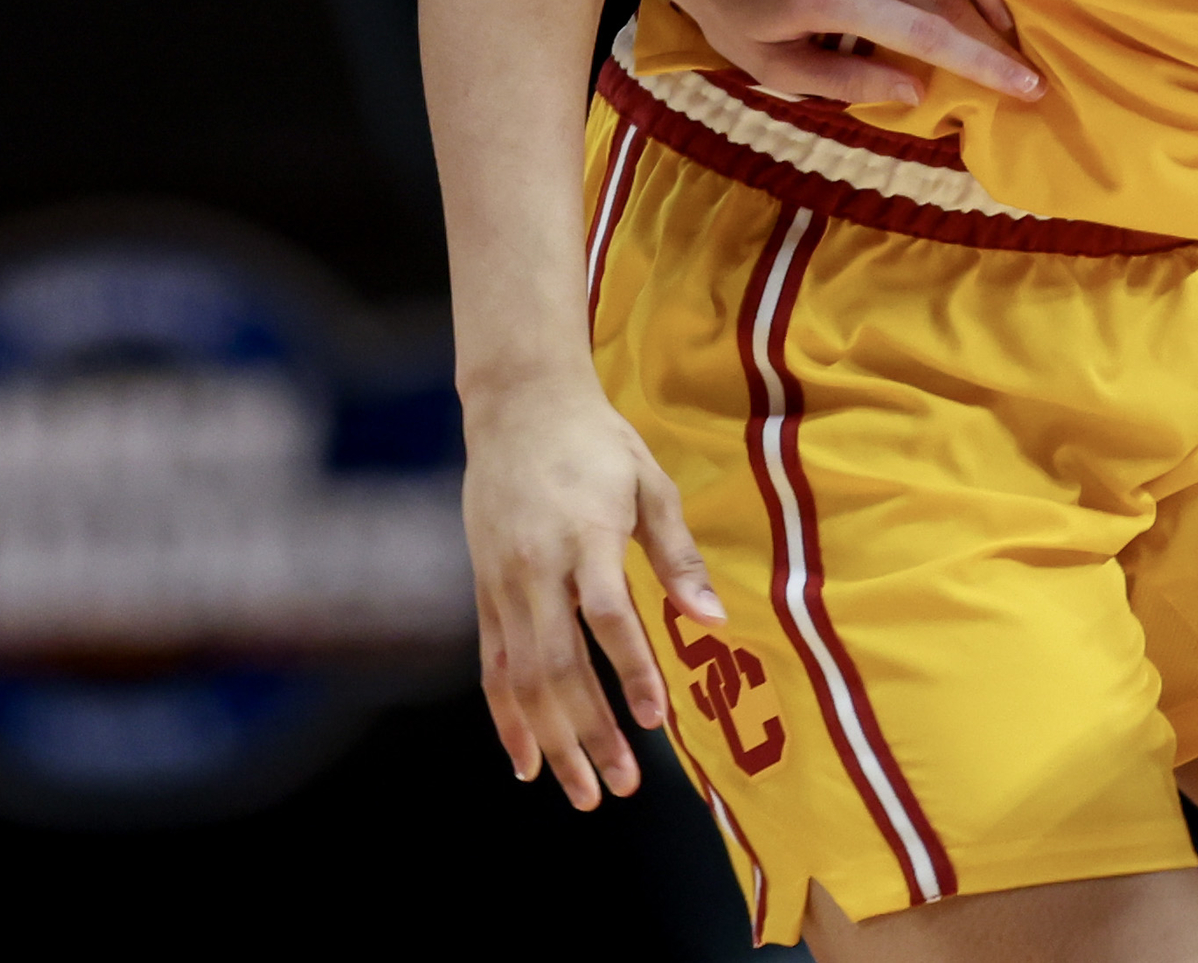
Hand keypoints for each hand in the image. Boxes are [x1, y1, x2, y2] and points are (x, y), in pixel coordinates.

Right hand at [462, 370, 718, 808]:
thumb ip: (678, 555)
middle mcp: (535, 565)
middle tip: (621, 786)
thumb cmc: (595, 443)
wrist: (517, 404)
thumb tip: (714, 621)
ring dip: (551, 739)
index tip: (655, 720)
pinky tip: (526, 761)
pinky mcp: (483, 589)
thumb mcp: (650, 484)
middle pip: (557, 663)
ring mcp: (502, 581)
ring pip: (520, 677)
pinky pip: (493, 665)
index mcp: (584, 535)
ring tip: (582, 792)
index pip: (606, 615)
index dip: (631, 671)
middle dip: (589, 731)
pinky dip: (507, 718)